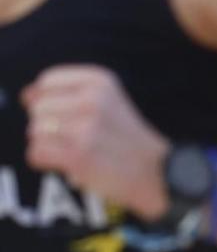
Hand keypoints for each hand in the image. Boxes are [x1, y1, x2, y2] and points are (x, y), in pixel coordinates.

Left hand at [23, 65, 171, 219]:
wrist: (155, 170)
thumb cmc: (124, 136)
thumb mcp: (107, 99)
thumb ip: (67, 92)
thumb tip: (27, 96)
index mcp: (100, 81)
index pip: (47, 81)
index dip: (46, 99)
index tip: (63, 114)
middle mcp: (93, 100)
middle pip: (37, 108)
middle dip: (47, 124)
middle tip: (73, 135)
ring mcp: (85, 128)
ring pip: (34, 131)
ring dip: (48, 144)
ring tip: (73, 148)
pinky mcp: (78, 156)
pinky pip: (36, 153)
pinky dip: (46, 161)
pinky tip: (67, 161)